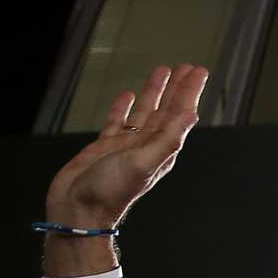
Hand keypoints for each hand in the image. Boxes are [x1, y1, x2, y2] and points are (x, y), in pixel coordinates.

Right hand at [40, 63, 206, 277]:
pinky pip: (117, 122)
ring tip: (162, 71)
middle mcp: (146, 146)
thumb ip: (166, 140)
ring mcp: (126, 146)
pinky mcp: (104, 148)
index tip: (198, 72)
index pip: (179, 114)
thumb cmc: (110, 192)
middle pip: (166, 110)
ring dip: (154, 92)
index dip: (189, 92)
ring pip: (144, 112)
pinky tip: (128, 96)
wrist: (78, 210)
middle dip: (177, 88)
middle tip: (187, 67)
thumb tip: (191, 116)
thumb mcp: (142, 163)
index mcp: (160, 150)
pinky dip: (123, 108)